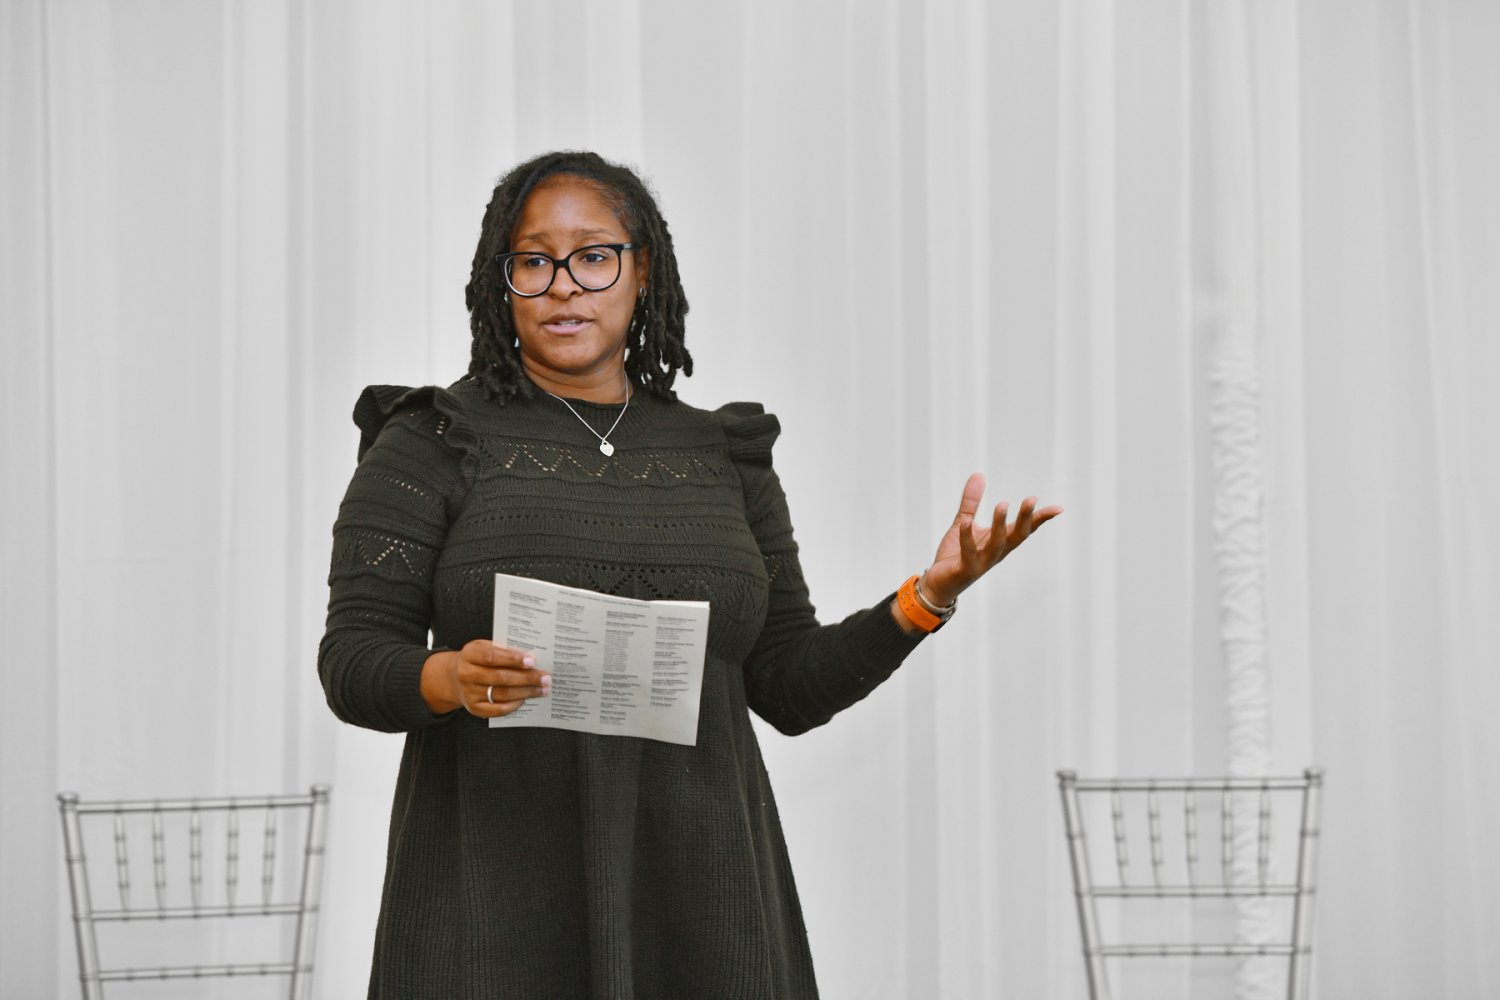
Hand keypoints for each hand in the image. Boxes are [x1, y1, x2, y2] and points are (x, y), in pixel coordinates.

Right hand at [420, 640, 549, 717]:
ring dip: (526, 692)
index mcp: (469, 655)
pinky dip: (515, 704)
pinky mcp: (474, 708)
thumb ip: (502, 650)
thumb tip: (530, 658)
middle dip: (527, 678)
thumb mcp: (483, 647)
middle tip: (545, 677)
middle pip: (501, 678)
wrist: (454, 677)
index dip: (512, 659)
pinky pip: (498, 710)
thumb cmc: (476, 659)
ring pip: (503, 694)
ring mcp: (470, 693)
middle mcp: (467, 675)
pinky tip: (526, 698)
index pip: (492, 657)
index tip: (531, 661)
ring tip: (542, 688)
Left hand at [920, 473, 1062, 606]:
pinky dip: (967, 537)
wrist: (938, 583)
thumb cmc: (955, 554)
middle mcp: (996, 552)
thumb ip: (972, 501)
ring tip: (1003, 504)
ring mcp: (982, 562)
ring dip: (1000, 524)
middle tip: (1032, 499)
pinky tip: (967, 521)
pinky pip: (968, 552)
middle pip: (1017, 535)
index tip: (1058, 508)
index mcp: (1000, 541)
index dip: (1041, 519)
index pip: (1024, 529)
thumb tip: (979, 474)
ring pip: (997, 544)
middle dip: (1026, 519)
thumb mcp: (964, 522)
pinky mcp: (965, 568)